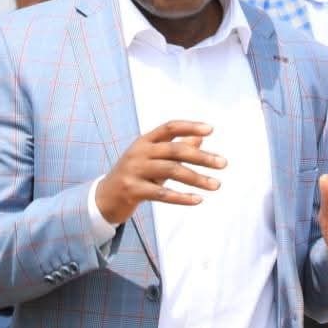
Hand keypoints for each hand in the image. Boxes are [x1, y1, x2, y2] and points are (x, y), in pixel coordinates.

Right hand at [94, 120, 223, 225]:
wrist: (104, 198)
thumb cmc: (135, 175)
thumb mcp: (153, 159)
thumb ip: (174, 149)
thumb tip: (200, 139)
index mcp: (145, 140)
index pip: (170, 127)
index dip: (190, 126)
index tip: (211, 130)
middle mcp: (139, 152)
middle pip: (174, 150)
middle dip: (201, 157)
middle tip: (223, 163)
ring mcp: (134, 170)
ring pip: (171, 171)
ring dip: (196, 178)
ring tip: (216, 185)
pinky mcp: (132, 190)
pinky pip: (161, 193)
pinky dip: (181, 197)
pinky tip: (197, 200)